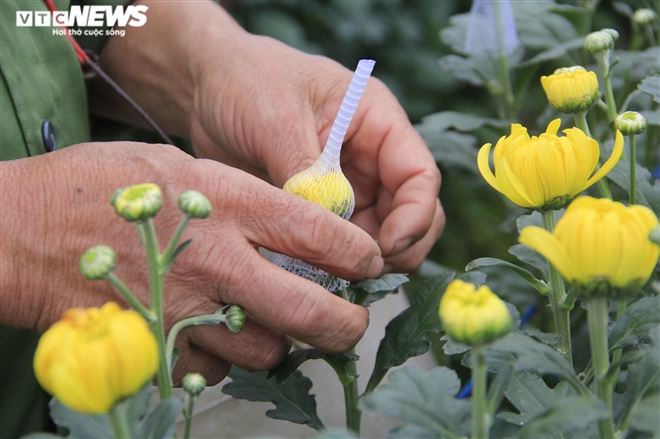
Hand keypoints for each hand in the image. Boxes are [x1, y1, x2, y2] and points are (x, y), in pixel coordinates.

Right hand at [0, 143, 379, 382]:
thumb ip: (238, 194)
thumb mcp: (176, 161)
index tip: (370, 262)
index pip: (321, 232)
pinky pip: (220, 371)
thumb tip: (289, 224)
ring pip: (271, 351)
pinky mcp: (159, 347)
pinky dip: (231, 359)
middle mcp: (217, 261)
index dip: (360, 253)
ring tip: (276, 323)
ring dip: (285, 342)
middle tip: (353, 322)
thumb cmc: (97, 185)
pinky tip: (221, 334)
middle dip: (348, 323)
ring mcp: (188, 311)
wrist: (22, 231)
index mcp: (227, 203)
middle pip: (312, 310)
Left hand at [94, 1, 443, 273]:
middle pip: (410, 213)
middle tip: (363, 274)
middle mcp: (371, 157)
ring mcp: (347, 185)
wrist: (207, 89)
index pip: (420, 176)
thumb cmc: (246, 82)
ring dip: (364, 261)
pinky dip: (333, 263)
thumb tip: (324, 227)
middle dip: (397, 248)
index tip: (387, 247)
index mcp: (377, 122)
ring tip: (333, 279)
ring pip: (378, 235)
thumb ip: (304, 170)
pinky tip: (310, 274)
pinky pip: (339, 242)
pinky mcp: (319, 207)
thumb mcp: (277, 118)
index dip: (415, 216)